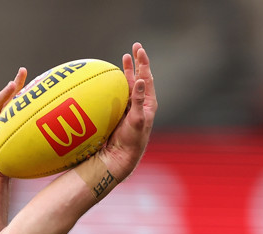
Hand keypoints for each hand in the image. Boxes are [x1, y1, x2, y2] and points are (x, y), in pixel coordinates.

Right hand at [0, 67, 27, 169]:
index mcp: (8, 116)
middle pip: (6, 97)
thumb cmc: (14, 155)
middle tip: (22, 74)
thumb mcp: (27, 142)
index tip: (26, 71)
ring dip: (3, 94)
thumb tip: (57, 129)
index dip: (20, 83)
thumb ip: (34, 132)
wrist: (0, 169)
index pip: (15, 97)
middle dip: (13, 85)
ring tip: (11, 85)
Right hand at [97, 42, 156, 182]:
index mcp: (149, 103)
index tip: (139, 49)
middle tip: (135, 47)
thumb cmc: (132, 141)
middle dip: (137, 62)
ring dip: (128, 71)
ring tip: (125, 57)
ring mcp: (130, 108)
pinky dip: (118, 84)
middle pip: (140, 77)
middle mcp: (141, 104)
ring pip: (130, 84)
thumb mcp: (137, 120)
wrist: (120, 157)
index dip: (144, 62)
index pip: (147, 77)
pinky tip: (113, 79)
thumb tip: (141, 79)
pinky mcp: (121, 114)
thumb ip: (139, 100)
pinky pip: (121, 95)